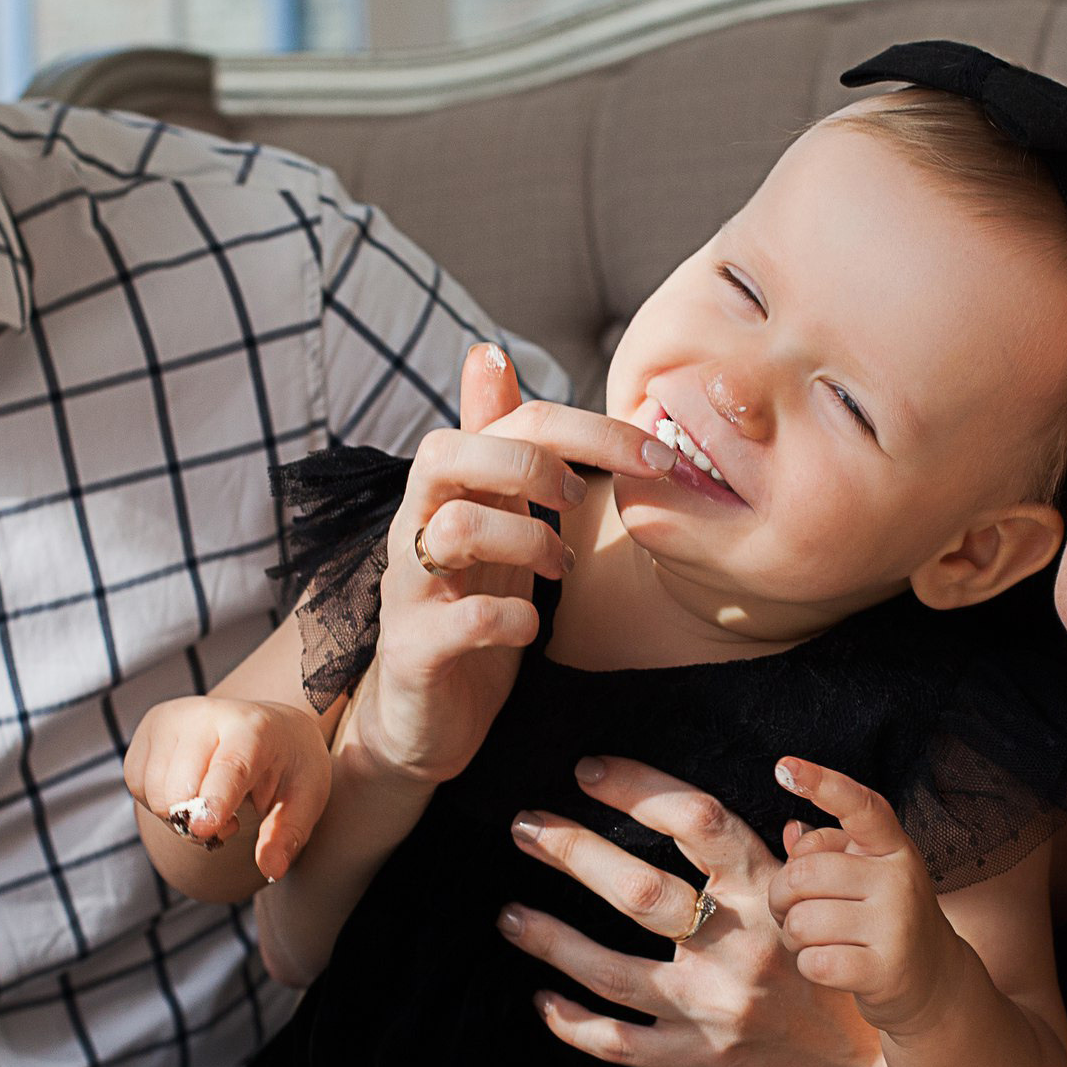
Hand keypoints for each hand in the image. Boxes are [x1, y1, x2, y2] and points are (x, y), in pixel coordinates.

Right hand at [124, 695, 332, 879]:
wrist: (269, 725)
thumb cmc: (288, 765)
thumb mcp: (306, 798)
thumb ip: (287, 834)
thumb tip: (271, 869)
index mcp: (254, 728)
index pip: (229, 766)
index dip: (214, 800)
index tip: (204, 830)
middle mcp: (207, 715)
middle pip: (179, 788)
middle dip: (198, 823)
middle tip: (230, 821)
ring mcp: (172, 717)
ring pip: (153, 792)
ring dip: (178, 815)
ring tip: (209, 803)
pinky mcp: (149, 728)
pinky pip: (135, 783)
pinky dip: (157, 801)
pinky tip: (187, 790)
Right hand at [348, 345, 673, 785]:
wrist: (422, 716)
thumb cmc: (467, 603)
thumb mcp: (490, 515)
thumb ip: (496, 440)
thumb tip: (488, 350)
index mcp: (450, 486)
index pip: (511, 419)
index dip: (588, 426)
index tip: (657, 454)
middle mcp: (416, 525)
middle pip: (448, 451)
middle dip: (530, 464)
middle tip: (582, 503)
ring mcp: (408, 587)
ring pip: (450, 526)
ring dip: (524, 538)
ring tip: (559, 569)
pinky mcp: (412, 652)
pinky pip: (454, 622)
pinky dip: (506, 619)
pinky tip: (532, 627)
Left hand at [496, 755, 889, 1066]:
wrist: (862, 1062)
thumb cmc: (824, 962)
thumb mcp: (810, 895)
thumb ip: (761, 853)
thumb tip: (696, 810)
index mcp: (766, 893)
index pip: (697, 822)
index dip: (639, 788)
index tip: (588, 771)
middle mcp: (737, 947)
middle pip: (640, 892)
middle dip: (573, 853)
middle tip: (524, 826)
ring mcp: (713, 1007)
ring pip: (613, 971)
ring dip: (551, 940)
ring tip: (509, 914)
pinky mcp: (699, 1057)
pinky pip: (621, 1043)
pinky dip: (574, 1023)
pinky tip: (542, 1001)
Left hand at [768, 757, 966, 1037]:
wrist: (935, 982)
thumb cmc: (885, 919)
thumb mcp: (866, 876)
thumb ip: (828, 852)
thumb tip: (792, 831)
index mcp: (893, 848)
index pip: (860, 807)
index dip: (822, 784)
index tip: (785, 767)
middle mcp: (899, 880)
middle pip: (804, 874)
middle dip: (781, 896)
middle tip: (791, 910)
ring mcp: (896, 926)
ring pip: (802, 921)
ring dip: (794, 936)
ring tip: (814, 939)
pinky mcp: (886, 970)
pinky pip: (814, 961)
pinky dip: (808, 965)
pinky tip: (829, 964)